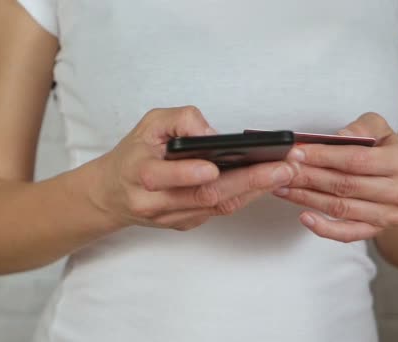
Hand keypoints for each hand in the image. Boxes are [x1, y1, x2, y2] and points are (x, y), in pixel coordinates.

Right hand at [90, 106, 295, 230]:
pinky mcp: (185, 224)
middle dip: (247, 181)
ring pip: (216, 207)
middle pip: (203, 196)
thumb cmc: (133, 154)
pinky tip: (265, 182)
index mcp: (139, 173)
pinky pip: (218, 212)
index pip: (163, 177)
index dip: (189, 174)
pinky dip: (244, 196)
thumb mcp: (148, 124)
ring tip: (285, 172)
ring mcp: (171, 218)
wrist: (112, 193)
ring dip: (254, 190)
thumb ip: (179, 121)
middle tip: (282, 167)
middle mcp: (154, 202)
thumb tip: (212, 133)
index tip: (215, 166)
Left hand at [273, 113, 397, 242]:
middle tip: (282, 170)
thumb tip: (341, 136)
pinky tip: (304, 217)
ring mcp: (389, 215)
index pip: (355, 160)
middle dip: (308, 176)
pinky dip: (323, 228)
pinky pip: (346, 234)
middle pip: (344, 185)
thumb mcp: (379, 130)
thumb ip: (362, 128)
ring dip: (306, 198)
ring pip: (339, 207)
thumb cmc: (383, 151)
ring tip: (282, 187)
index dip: (322, 156)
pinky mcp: (375, 231)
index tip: (296, 153)